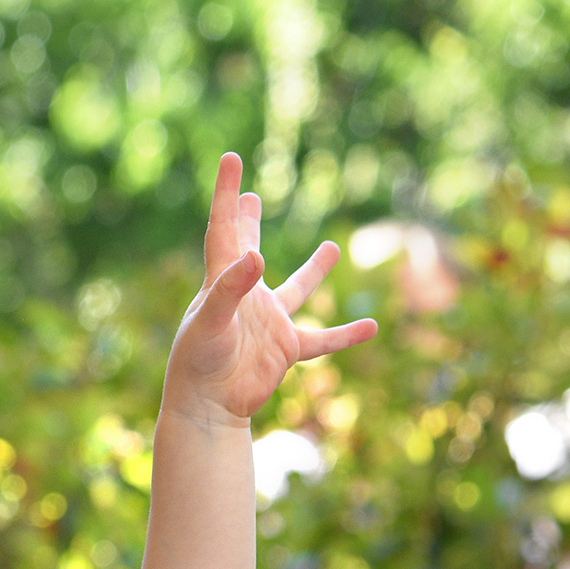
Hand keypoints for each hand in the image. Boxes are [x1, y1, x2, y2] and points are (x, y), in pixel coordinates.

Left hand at [163, 154, 376, 425]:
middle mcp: (246, 297)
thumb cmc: (198, 364)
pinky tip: (371, 327)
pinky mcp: (285, 349)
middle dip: (247, 223)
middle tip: (249, 197)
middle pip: (248, 251)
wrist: (206, 408)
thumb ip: (231, 289)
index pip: (224, 229)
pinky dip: (346, 335)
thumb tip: (257, 257)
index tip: (231, 159)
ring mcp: (268, 322)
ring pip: (296, 290)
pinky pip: (322, 340)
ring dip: (314, 271)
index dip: (226, 195)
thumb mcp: (210, 322)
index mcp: (222, 281)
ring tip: (332, 248)